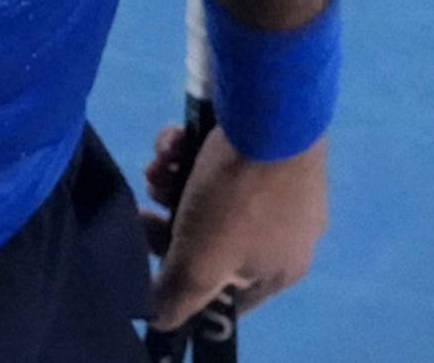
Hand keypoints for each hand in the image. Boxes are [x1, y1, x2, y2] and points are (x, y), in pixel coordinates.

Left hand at [141, 125, 327, 330]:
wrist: (269, 110)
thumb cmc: (239, 196)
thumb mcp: (201, 258)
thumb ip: (179, 295)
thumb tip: (162, 321)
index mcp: (281, 269)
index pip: (228, 296)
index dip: (188, 283)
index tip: (155, 261)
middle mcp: (288, 231)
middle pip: (212, 240)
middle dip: (171, 220)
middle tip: (145, 207)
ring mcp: (280, 184)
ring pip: (209, 194)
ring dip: (172, 180)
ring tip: (158, 164)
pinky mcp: (266, 144)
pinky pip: (219, 158)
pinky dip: (188, 150)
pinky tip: (173, 138)